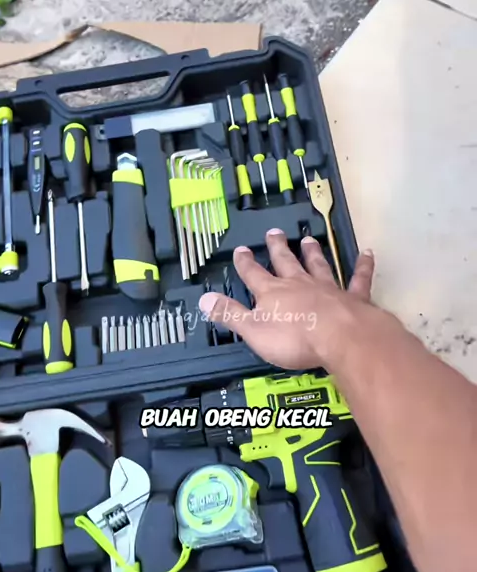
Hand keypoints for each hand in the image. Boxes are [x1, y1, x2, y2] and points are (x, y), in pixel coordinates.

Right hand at [198, 228, 374, 370]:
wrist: (339, 337)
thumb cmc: (294, 338)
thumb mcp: (253, 330)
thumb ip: (230, 314)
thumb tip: (203, 299)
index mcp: (273, 293)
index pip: (253, 274)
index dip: (245, 262)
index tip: (241, 249)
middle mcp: (299, 284)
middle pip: (286, 263)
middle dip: (278, 248)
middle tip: (274, 232)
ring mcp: (327, 288)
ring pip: (318, 266)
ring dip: (312, 253)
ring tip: (308, 240)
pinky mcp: (353, 297)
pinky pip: (358, 279)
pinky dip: (363, 267)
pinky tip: (368, 254)